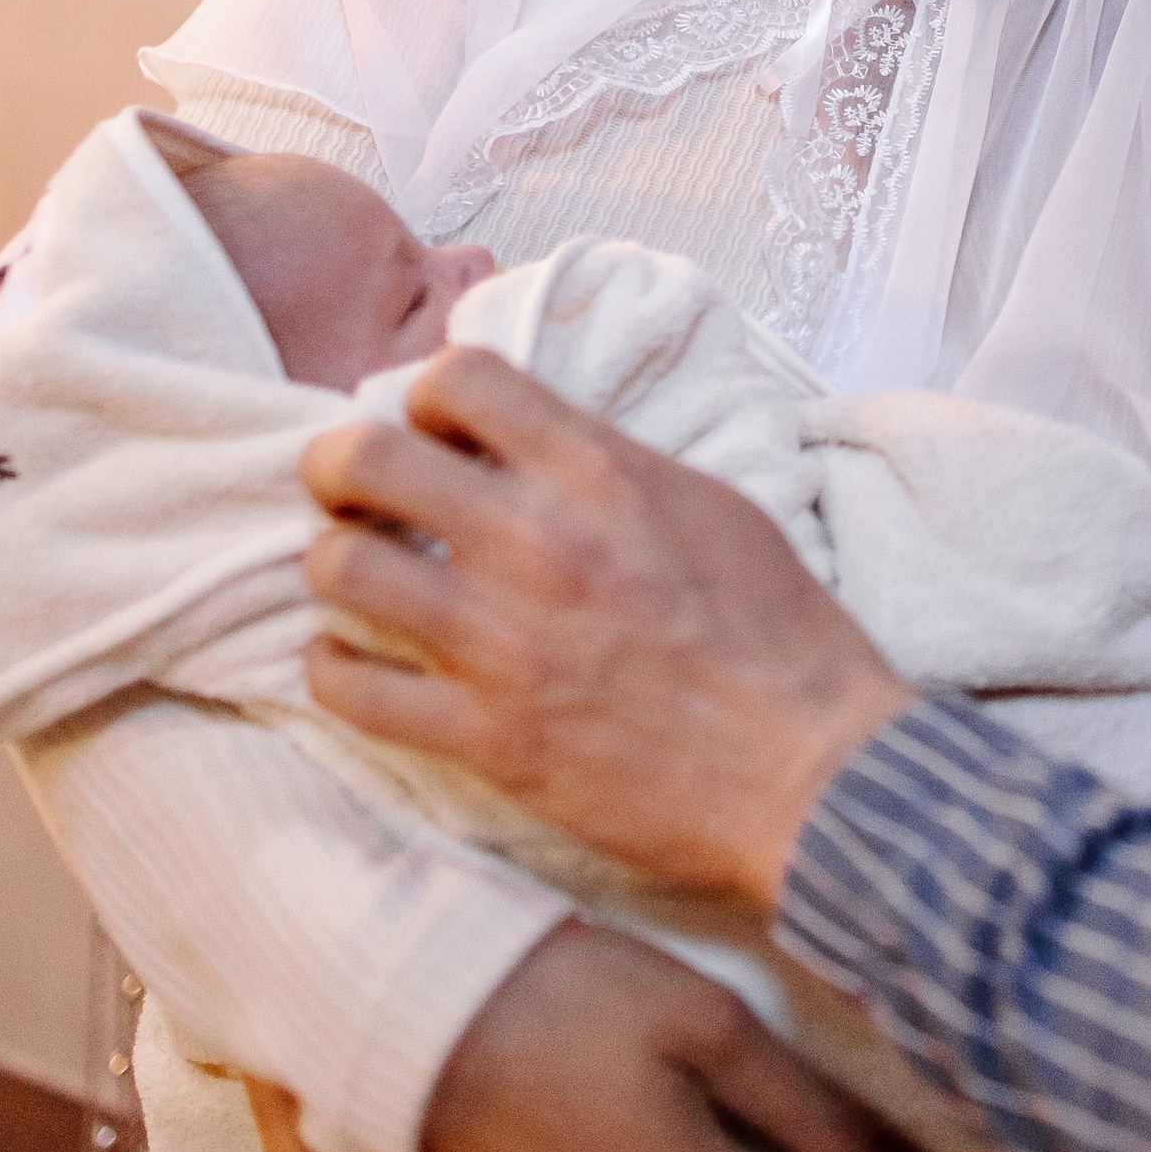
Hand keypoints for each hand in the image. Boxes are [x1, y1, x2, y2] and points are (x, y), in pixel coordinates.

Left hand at [301, 348, 912, 909]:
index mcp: (603, 473)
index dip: (429, 397)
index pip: (458, 377)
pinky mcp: (488, 739)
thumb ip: (613, 466)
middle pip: (366, 457)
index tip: (439, 433)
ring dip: (339, 565)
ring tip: (361, 579)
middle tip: (355, 490)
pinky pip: (352, 690)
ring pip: (339, 567)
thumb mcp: (714, 507)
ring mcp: (504, 645)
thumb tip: (538, 446)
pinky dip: (336, 670)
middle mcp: (540, 543)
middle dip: (341, 465)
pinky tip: (354, 663)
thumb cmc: (784, 638)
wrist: (814, 774)